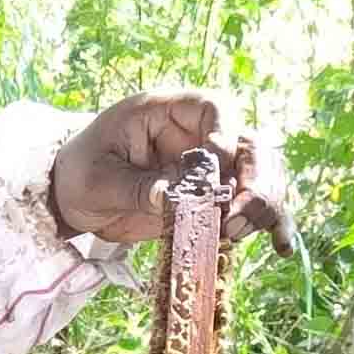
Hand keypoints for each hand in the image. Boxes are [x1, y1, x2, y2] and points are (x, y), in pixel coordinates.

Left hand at [50, 90, 294, 254]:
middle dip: (253, 179)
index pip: (215, 107)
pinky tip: (281, 246)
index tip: (215, 162)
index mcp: (168, 112)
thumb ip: (133, 186)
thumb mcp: (96, 179)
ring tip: (237, 232)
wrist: (72, 195)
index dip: (225, 132)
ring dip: (262, 205)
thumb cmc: (80, 171)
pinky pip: (249, 207)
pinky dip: (270, 224)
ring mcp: (210, 169)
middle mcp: (198, 136)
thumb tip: (171, 197)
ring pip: (260, 176)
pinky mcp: (211, 201)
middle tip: (235, 214)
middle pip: (250, 144)